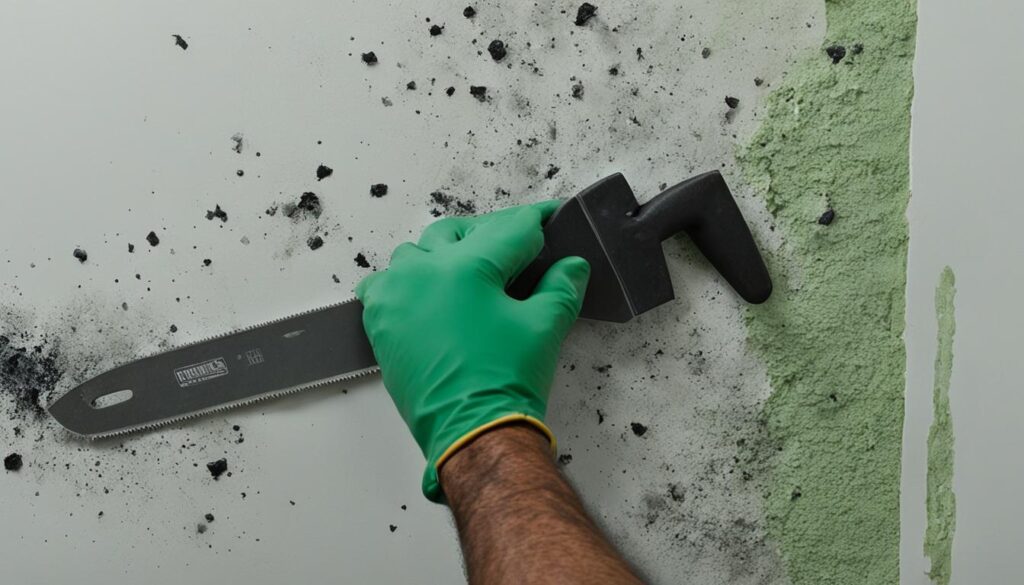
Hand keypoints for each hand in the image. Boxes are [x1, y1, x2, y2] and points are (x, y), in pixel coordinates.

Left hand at [355, 201, 589, 500]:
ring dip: (447, 255)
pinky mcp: (381, 320)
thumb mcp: (546, 326)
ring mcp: (397, 294)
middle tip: (518, 255)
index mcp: (467, 266)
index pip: (512, 227)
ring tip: (473, 276)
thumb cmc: (503, 383)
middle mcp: (425, 271)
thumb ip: (562, 285)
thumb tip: (571, 266)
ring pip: (420, 251)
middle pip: (463, 232)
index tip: (552, 217)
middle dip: (492, 237)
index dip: (540, 221)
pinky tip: (430, 295)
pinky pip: (387, 282)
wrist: (472, 433)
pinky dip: (408, 281)